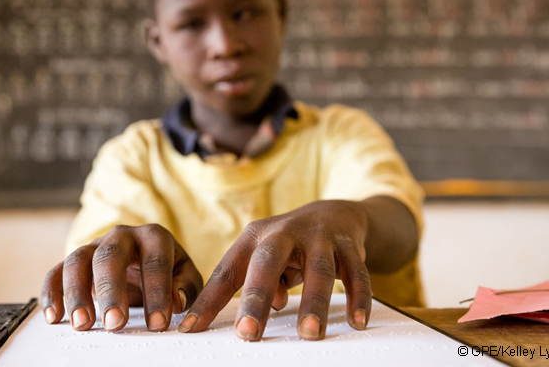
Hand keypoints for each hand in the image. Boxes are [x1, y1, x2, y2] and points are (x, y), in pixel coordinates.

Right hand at [41, 223, 202, 331]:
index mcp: (154, 236)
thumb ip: (185, 287)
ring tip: (82, 325)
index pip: (155, 262)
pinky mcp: (77, 260)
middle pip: (111, 256)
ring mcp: (96, 245)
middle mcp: (122, 235)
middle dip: (112, 291)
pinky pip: (57, 271)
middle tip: (115, 324)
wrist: (146, 258)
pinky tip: (54, 317)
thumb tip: (176, 300)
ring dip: (77, 293)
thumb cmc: (168, 270)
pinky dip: (52, 293)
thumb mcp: (185, 276)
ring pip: (78, 261)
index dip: (158, 293)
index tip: (158, 323)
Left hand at [177, 200, 371, 340]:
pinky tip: (356, 322)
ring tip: (308, 334)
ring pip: (317, 270)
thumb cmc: (290, 245)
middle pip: (267, 263)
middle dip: (256, 299)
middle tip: (248, 334)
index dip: (208, 301)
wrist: (334, 214)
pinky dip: (358, 298)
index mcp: (255, 238)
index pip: (227, 272)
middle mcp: (284, 233)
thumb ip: (256, 282)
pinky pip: (356, 273)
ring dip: (313, 302)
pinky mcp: (348, 245)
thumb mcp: (265, 258)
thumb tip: (266, 307)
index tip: (191, 329)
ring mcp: (318, 237)